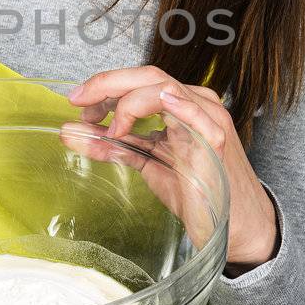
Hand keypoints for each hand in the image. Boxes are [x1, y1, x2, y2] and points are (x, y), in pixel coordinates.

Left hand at [61, 67, 279, 271]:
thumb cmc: (196, 194)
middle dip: (107, 84)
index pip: (140, 82)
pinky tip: (140, 112)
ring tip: (108, 127)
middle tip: (78, 102)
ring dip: (125, 101)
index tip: (78, 104)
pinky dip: (163, 105)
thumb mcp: (146, 164)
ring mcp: (207, 117)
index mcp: (181, 105)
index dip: (106, 87)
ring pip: (161, 86)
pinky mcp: (213, 137)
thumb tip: (71, 133)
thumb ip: (114, 146)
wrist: (233, 227)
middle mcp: (196, 103)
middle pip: (147, 76)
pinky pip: (188, 109)